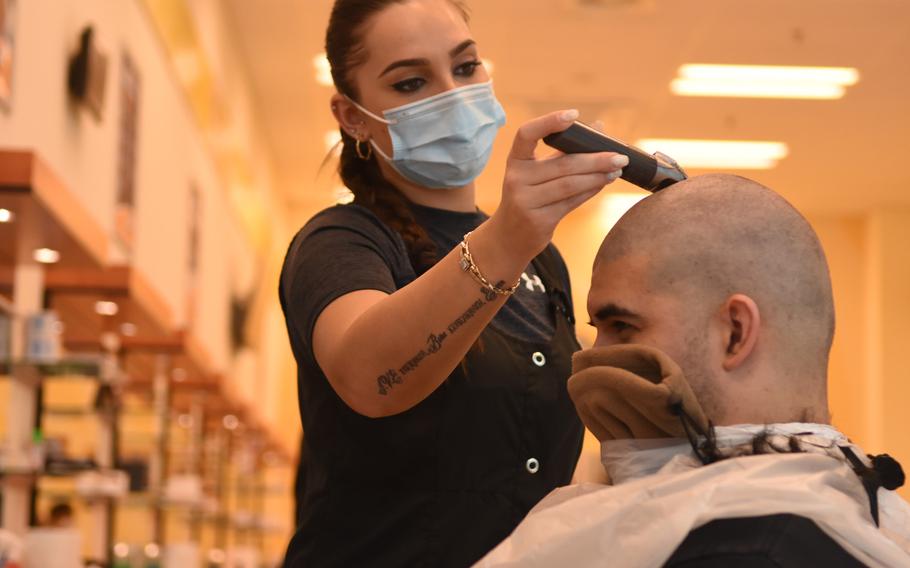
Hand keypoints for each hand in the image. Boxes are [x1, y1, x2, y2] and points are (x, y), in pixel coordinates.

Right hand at [490, 110, 628, 259]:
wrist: (508, 237)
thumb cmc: (528, 198)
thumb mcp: (536, 173)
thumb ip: (564, 152)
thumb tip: (599, 128)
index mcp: (515, 160)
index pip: (527, 133)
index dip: (549, 122)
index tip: (574, 115)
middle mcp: (516, 179)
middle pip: (562, 164)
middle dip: (595, 159)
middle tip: (620, 156)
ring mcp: (525, 201)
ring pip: (570, 184)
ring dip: (598, 176)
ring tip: (617, 170)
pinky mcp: (538, 220)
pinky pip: (571, 202)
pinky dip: (591, 191)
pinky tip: (603, 183)